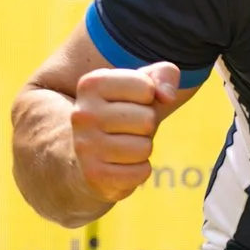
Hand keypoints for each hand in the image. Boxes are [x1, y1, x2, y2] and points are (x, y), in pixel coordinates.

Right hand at [70, 62, 187, 204]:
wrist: (91, 153)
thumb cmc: (125, 112)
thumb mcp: (144, 85)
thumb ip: (164, 74)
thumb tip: (167, 96)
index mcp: (91, 84)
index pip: (146, 88)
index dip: (149, 98)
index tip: (131, 103)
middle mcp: (82, 114)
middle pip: (147, 120)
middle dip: (147, 126)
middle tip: (128, 128)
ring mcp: (85, 146)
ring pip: (144, 148)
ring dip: (142, 148)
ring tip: (124, 145)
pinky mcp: (94, 175)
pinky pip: (141, 172)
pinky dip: (139, 170)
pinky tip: (121, 164)